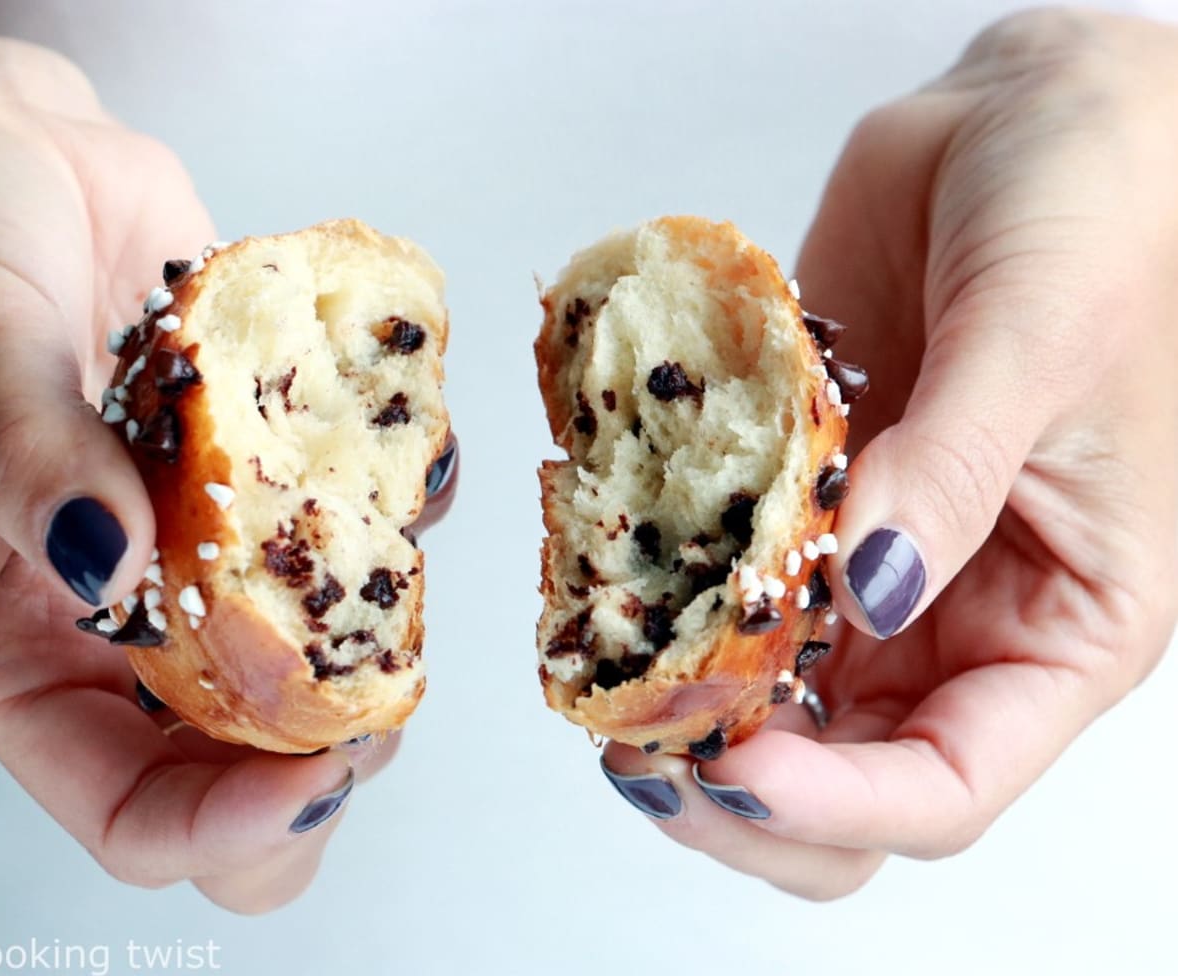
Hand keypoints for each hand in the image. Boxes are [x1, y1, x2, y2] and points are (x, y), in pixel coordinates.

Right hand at [0, 35, 401, 912]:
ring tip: (391, 554)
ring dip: (379, 635)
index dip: (231, 827)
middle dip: (326, 754)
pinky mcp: (256, 480)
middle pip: (241, 765)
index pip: (130, 812)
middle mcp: (113, 621)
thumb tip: (104, 566)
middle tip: (384, 690)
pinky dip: (398, 514)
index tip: (322, 778)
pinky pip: (352, 534)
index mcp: (9, 645)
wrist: (2, 148)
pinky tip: (400, 463)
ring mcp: (196, 553)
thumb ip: (31, 461)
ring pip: (316, 666)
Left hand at [600, 8, 1177, 897]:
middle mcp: (957, 614)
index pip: (946, 785)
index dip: (837, 804)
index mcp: (1062, 622)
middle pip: (842, 774)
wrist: (1024, 122)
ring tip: (604, 676)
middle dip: (738, 791)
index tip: (734, 767)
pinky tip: (608, 579)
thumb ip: (952, 473)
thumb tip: (869, 588)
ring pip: (768, 699)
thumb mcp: (1042, 342)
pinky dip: (662, 596)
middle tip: (641, 746)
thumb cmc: (1100, 215)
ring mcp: (866, 562)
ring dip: (680, 706)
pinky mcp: (798, 496)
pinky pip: (722, 580)